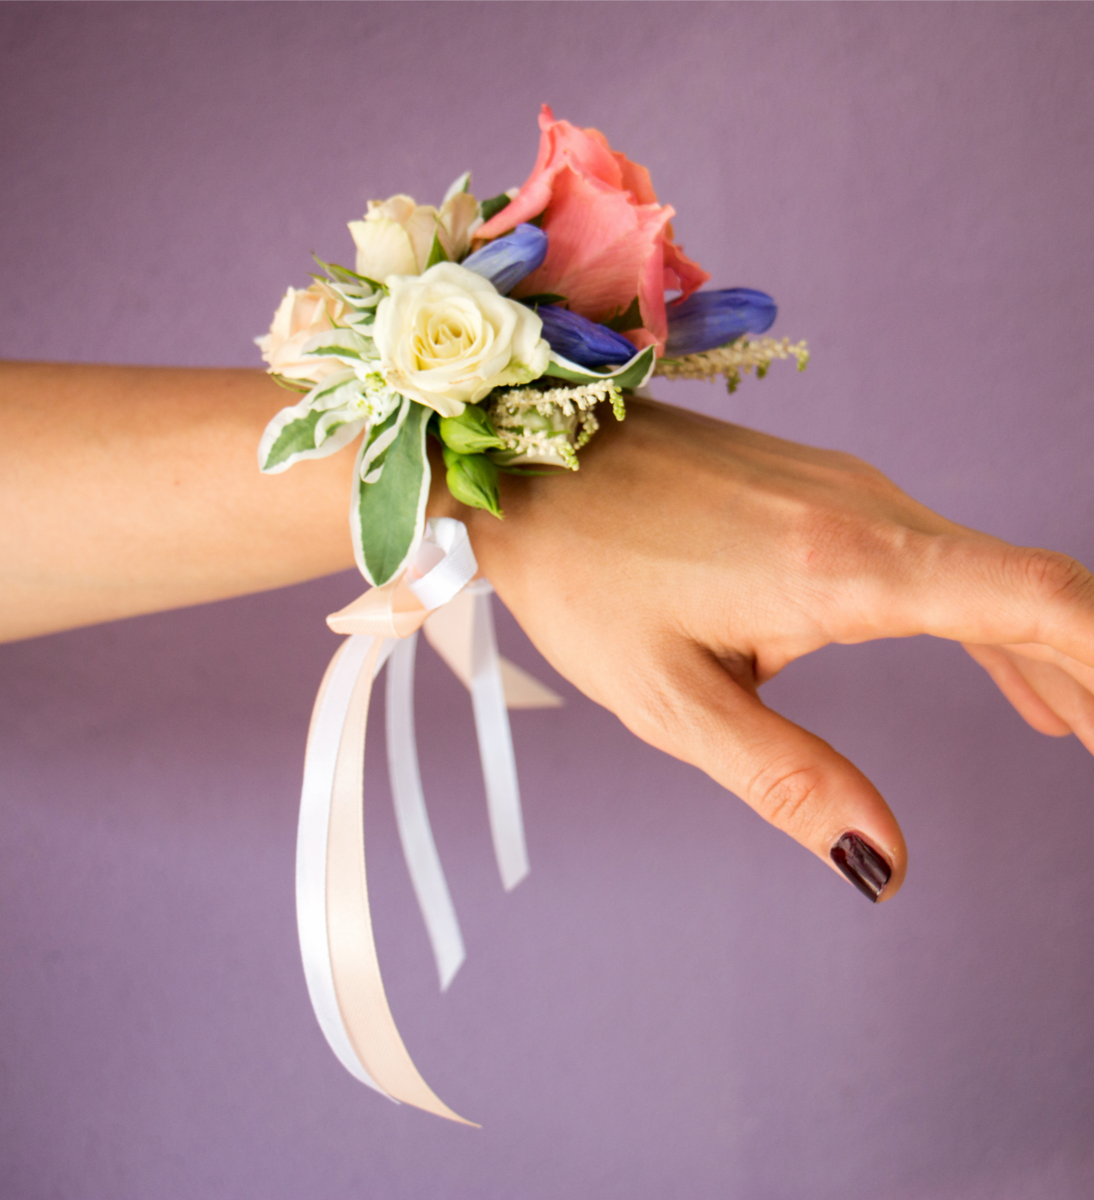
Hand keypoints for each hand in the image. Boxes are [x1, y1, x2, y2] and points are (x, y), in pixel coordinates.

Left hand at [464, 398, 1093, 901]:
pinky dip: (992, 621)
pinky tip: (1012, 679)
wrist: (523, 464)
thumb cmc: (581, 577)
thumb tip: (884, 864)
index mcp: (842, 565)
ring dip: (1053, 653)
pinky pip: (939, 556)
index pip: (1037, 601)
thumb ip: (787, 779)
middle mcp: (867, 511)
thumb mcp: (671, 700)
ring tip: (1086, 733)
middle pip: (1035, 589)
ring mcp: (848, 491)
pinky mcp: (821, 491)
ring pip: (991, 573)